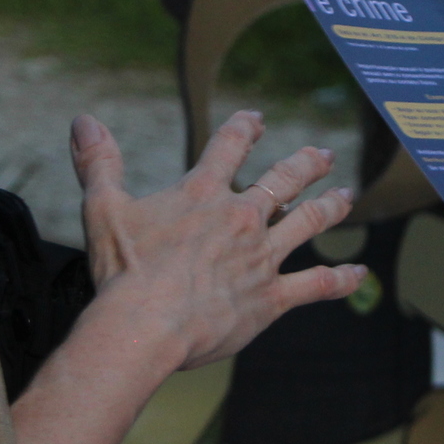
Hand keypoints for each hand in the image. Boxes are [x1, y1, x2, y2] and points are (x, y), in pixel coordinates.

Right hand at [71, 109, 363, 370]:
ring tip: (347, 196)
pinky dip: (341, 280)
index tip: (256, 118)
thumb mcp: (103, 208)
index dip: (244, 128)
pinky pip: (316, 285)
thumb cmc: (123, 271)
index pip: (229, 147)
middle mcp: (240, 218)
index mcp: (203, 193)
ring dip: (330, 207)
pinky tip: (360, 273)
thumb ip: (98, 162)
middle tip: (323, 155)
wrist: (145, 325)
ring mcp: (261, 257)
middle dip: (305, 164)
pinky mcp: (271, 297)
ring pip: (308, 223)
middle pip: (283, 180)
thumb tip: (83, 120)